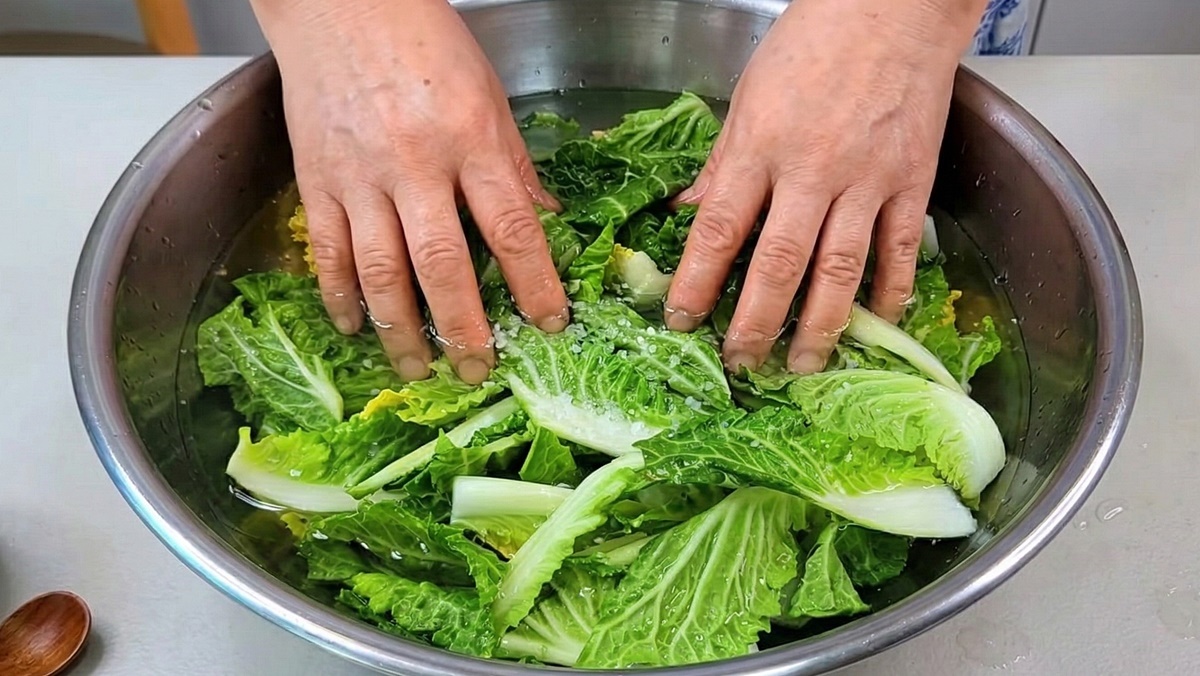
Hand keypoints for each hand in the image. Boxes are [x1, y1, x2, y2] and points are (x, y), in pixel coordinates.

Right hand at [251, 0, 568, 383]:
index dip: (535, 285)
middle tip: (480, 371)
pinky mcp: (316, 179)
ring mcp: (359, 175)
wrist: (341, 3)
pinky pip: (327, 253)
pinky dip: (342, 297)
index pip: (513, 229)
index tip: (551, 325)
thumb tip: (549, 224)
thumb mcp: (489, 96)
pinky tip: (357, 328)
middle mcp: (415, 163)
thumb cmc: (424, 42)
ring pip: (382, 272)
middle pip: (443, 265)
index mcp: (471, 139)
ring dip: (402, 331)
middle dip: (465, 329)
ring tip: (420, 368)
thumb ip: (515, 167)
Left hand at [664, 0, 985, 373]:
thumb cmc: (812, 44)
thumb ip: (722, 165)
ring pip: (839, 271)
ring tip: (800, 364)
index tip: (681, 321)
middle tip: (740, 363)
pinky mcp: (912, 182)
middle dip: (754, 324)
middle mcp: (812, 170)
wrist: (893, 8)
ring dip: (818, 327)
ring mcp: (867, 180)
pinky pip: (899, 251)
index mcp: (760, 147)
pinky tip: (874, 322)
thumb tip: (687, 215)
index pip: (719, 231)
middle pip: (778, 265)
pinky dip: (889, 293)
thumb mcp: (747, 99)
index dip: (697, 284)